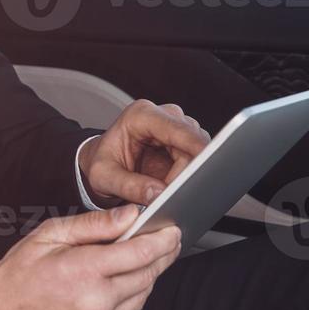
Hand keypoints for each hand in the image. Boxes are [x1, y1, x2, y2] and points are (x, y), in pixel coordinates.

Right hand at [0, 205, 180, 309]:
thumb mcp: (49, 235)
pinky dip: (129, 303)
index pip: (141, 253)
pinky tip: (114, 291)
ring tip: (133, 265)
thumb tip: (130, 216)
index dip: (163, 241)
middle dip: (159, 257)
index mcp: (83, 271)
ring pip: (141, 298)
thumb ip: (94, 225)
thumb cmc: (18, 275)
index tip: (171, 232)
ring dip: (144, 279)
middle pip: (147, 276)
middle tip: (164, 244)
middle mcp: (96, 303)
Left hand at [79, 99, 210, 206]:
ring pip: (198, 154)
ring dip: (184, 176)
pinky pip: (196, 161)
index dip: (195, 147)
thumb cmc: (101, 163)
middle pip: (192, 144)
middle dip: (185, 172)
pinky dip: (185, 177)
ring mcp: (176, 128)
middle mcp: (162, 116)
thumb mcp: (104, 177)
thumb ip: (130, 186)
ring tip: (159, 188)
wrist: (100, 161)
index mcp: (141, 115)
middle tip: (167, 195)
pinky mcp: (183, 143)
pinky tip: (167, 185)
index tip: (208, 164)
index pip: (178, 129)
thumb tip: (159, 194)